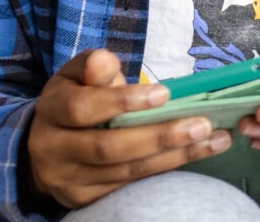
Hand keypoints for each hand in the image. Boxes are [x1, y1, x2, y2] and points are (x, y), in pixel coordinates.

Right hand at [26, 49, 230, 208]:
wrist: (46, 148)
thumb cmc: (73, 100)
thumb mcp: (76, 76)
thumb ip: (93, 66)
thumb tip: (104, 60)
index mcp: (50, 111)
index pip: (82, 109)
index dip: (122, 101)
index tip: (164, 93)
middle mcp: (53, 150)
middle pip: (108, 148)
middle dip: (159, 137)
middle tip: (202, 125)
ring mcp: (69, 180)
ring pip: (125, 172)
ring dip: (174, 156)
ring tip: (213, 140)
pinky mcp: (85, 199)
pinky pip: (130, 186)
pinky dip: (164, 170)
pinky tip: (194, 155)